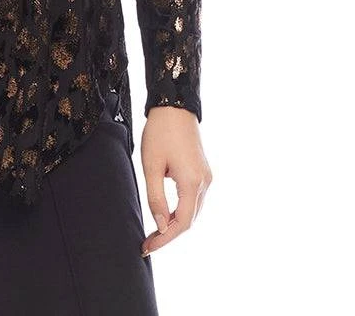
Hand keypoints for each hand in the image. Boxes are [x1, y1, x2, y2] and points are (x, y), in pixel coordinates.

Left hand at [139, 107, 211, 257]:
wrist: (174, 106)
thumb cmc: (160, 132)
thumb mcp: (151, 165)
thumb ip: (156, 198)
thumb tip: (160, 226)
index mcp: (193, 183)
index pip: (181, 223)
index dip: (165, 239)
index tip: (147, 247)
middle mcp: (205, 183)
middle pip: (189, 220)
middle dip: (169, 234)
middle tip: (147, 242)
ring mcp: (206, 177)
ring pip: (193, 211)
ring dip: (175, 223)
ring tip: (154, 232)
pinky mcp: (203, 171)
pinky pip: (194, 199)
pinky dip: (181, 210)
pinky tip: (166, 213)